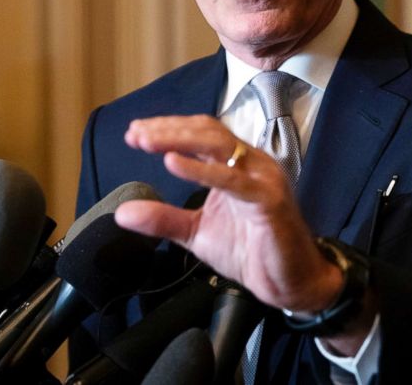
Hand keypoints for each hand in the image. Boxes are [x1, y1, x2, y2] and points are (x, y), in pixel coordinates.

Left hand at [115, 115, 342, 312]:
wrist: (288, 282)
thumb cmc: (250, 250)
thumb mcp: (197, 232)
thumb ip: (163, 219)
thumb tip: (123, 212)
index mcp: (236, 165)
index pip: (200, 133)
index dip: (167, 129)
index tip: (134, 134)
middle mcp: (250, 163)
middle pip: (207, 131)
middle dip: (168, 129)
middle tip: (135, 134)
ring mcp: (261, 177)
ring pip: (219, 144)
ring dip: (179, 139)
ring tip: (147, 141)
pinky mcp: (268, 199)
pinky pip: (232, 180)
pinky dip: (201, 170)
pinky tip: (173, 164)